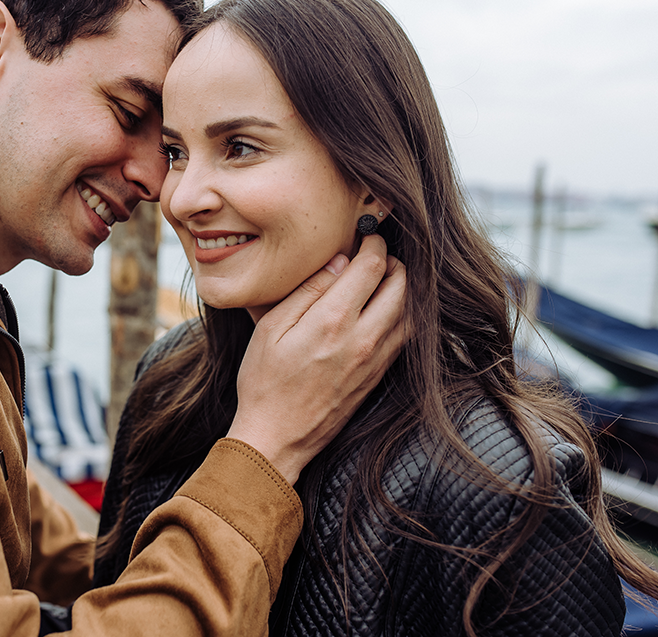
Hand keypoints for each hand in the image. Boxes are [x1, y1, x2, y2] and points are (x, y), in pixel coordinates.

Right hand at [227, 235, 406, 483]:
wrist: (276, 438)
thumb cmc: (264, 383)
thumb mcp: (270, 329)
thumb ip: (307, 292)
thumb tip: (337, 263)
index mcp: (333, 321)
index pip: (372, 267)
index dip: (373, 243)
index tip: (365, 236)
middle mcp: (362, 338)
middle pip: (401, 284)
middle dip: (393, 261)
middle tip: (375, 254)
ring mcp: (375, 359)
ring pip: (410, 310)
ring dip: (403, 288)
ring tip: (382, 278)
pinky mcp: (378, 376)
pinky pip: (404, 336)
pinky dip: (402, 314)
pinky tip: (384, 309)